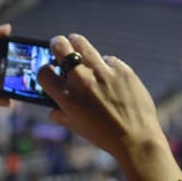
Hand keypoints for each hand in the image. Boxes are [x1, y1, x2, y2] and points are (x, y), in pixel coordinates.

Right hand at [36, 34, 168, 168]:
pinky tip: (106, 72)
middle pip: (61, 48)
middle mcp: (82, 81)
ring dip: (76, 42)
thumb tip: (53, 110)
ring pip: (82, 44)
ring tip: (75, 42)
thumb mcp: (78, 128)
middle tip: (58, 45)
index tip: (50, 70)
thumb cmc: (105, 136)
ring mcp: (103, 73)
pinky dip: (104, 64)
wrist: (137, 139)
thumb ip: (62, 116)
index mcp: (67, 98)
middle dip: (57, 44)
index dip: (45, 70)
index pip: (44, 72)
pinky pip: (107, 59)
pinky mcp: (122, 69)